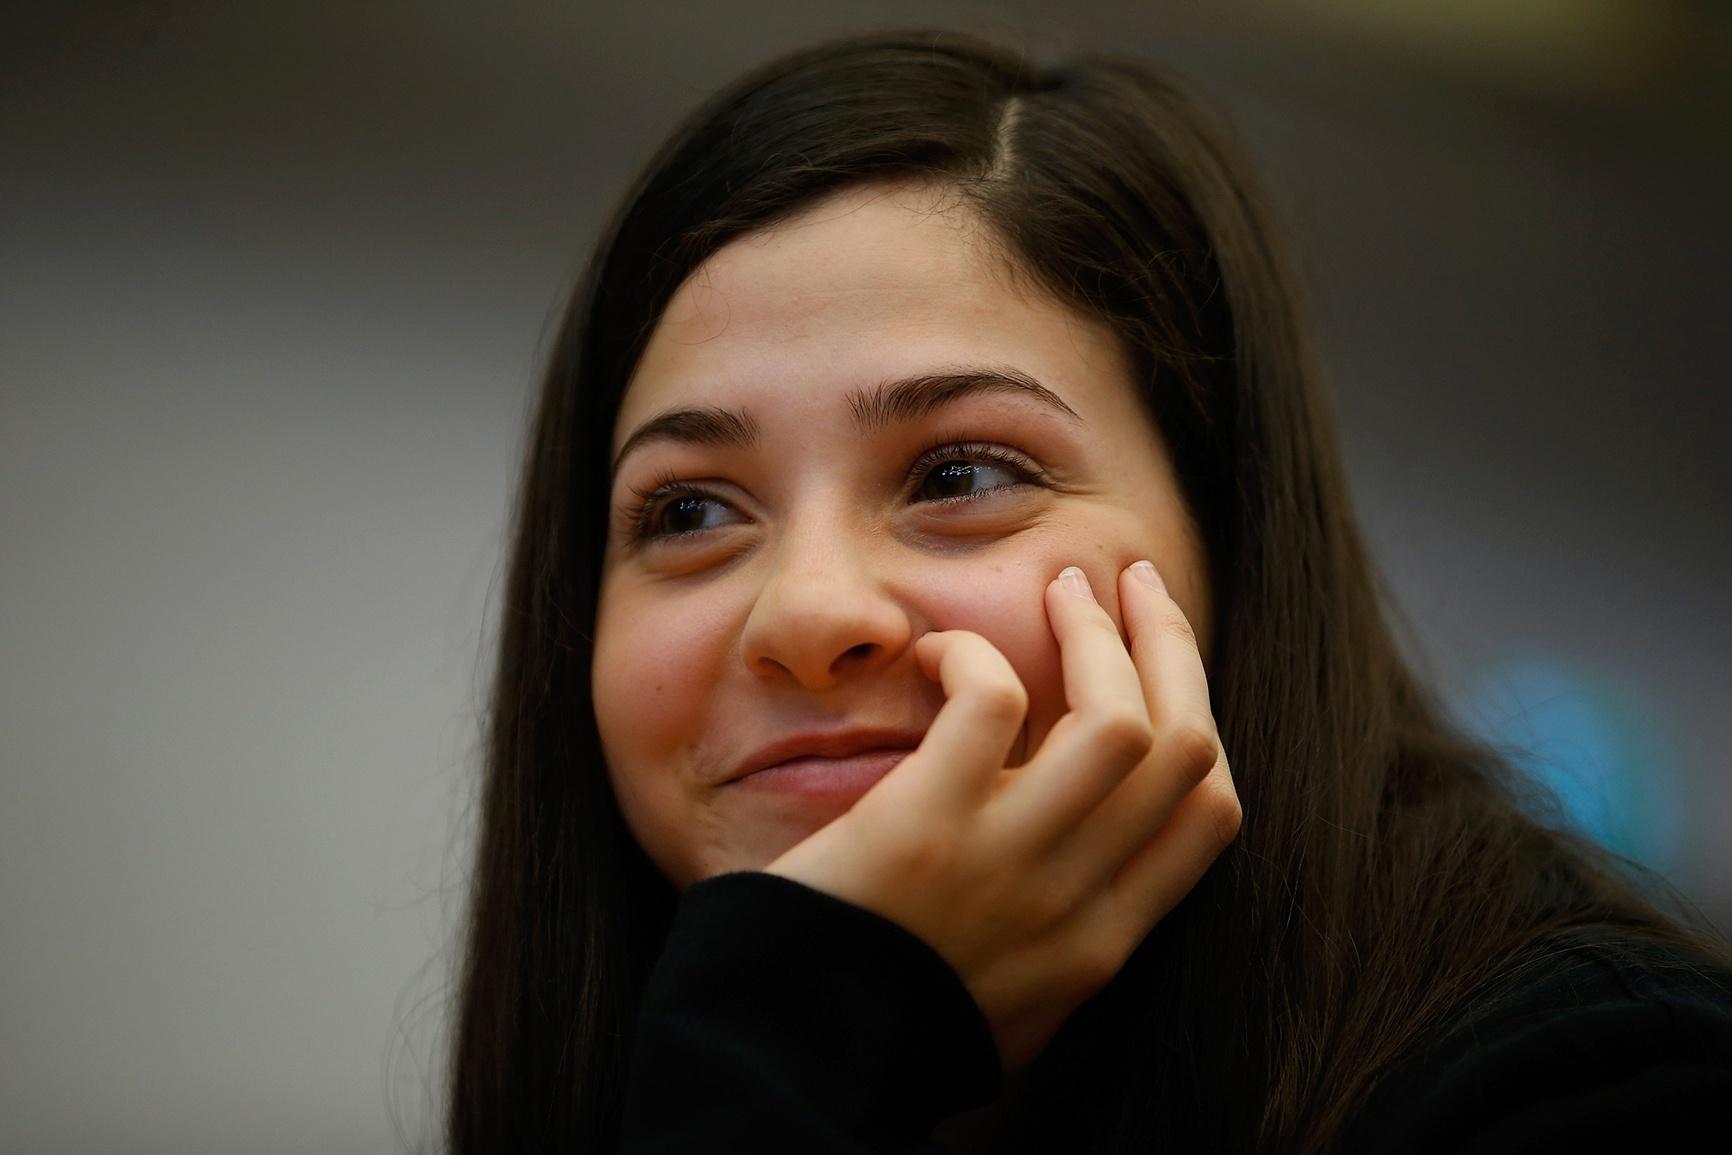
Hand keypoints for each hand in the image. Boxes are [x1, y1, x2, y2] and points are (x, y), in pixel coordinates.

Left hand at [764, 560, 1240, 1072]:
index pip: (1209, 814)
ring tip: (1060, 589)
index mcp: (1101, 943)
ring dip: (1094, 636)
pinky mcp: (925, 828)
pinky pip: (991, 705)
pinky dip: (974, 658)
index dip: (1199, 715)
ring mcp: (1007, 865)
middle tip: (1132, 583)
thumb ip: (1055, 922)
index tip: (1166, 658)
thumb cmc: (882, 1022)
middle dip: (1167, 647)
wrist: (791, 1067)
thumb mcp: (1007, 993)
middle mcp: (1076, 903)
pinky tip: (938, 654)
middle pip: (1182, 748)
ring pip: (1115, 720)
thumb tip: (1071, 846)